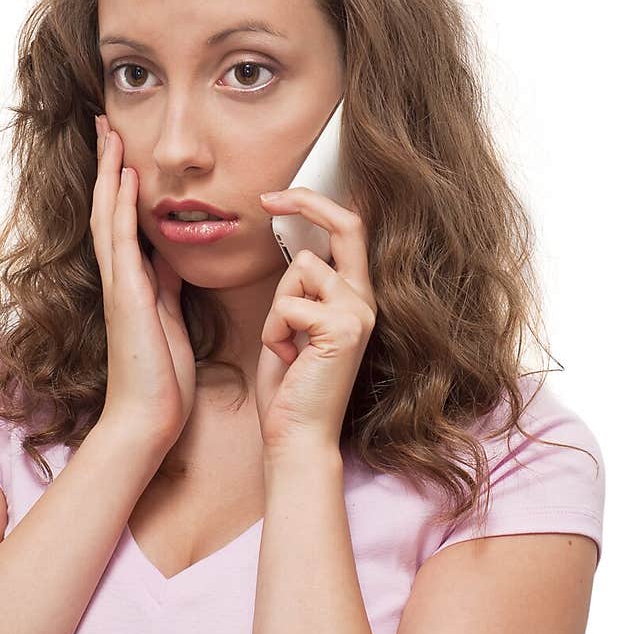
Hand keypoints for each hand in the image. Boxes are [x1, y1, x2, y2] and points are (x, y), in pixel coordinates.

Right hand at [91, 114, 195, 448]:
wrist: (149, 418)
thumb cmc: (162, 378)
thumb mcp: (171, 320)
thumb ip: (166, 287)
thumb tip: (168, 259)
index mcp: (133, 283)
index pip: (122, 221)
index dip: (120, 184)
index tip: (122, 150)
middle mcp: (120, 279)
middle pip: (107, 209)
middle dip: (107, 166)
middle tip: (105, 125)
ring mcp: (119, 287)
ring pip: (108, 217)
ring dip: (108, 174)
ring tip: (109, 135)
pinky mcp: (127, 298)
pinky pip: (122, 243)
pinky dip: (120, 208)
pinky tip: (122, 179)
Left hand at [255, 186, 376, 453]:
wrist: (297, 437)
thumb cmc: (290, 386)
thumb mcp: (294, 324)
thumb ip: (301, 289)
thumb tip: (294, 250)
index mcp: (355, 297)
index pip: (350, 231)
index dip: (317, 204)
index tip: (276, 197)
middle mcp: (366, 300)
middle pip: (347, 225)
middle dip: (306, 202)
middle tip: (267, 198)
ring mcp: (359, 313)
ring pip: (300, 269)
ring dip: (276, 307)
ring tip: (285, 345)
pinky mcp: (343, 329)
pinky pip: (288, 304)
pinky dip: (273, 330)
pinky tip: (287, 358)